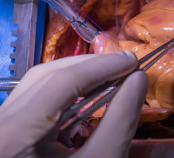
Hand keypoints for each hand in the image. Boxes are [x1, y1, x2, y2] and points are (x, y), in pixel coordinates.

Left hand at [0, 51, 148, 157]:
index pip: (61, 83)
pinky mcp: (9, 125)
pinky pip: (38, 94)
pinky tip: (90, 91)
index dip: (101, 67)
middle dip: (91, 66)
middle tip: (126, 66)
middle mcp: (0, 122)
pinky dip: (68, 87)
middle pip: (47, 75)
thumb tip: (138, 80)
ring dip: (80, 73)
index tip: (133, 60)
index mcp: (13, 136)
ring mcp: (1, 122)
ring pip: (40, 81)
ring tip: (112, 74)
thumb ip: (121, 120)